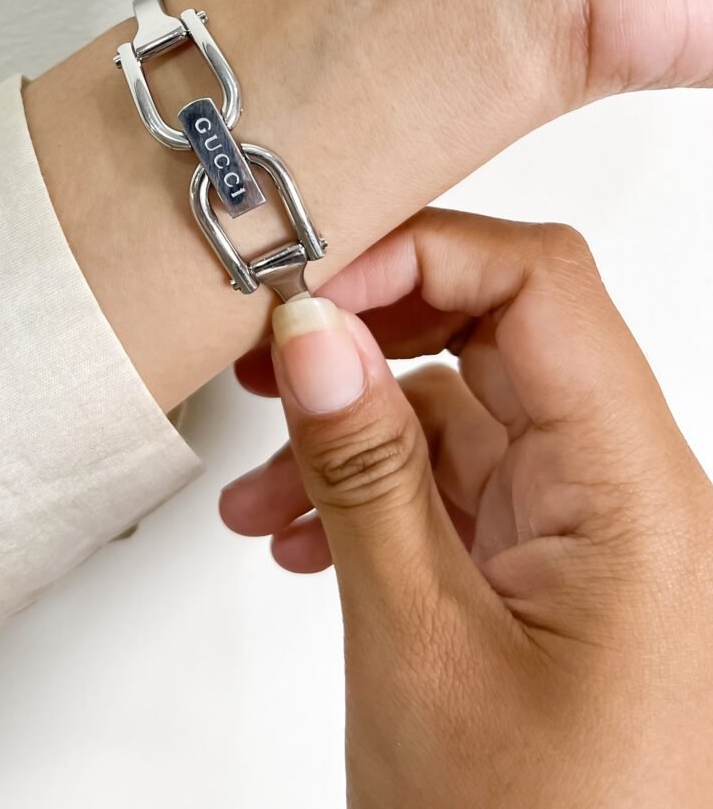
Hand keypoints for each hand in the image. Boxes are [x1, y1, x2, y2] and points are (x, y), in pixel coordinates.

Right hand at [221, 210, 712, 806]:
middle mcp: (628, 496)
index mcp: (635, 494)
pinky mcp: (547, 572)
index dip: (418, 253)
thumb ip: (363, 469)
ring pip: (462, 412)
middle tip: (267, 352)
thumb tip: (312, 330)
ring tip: (261, 490)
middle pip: (499, 333)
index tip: (309, 281)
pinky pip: (454, 486)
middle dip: (370, 331)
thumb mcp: (417, 644)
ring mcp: (588, 535)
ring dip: (351, 431)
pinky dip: (371, 492)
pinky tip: (303, 536)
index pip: (540, 286)